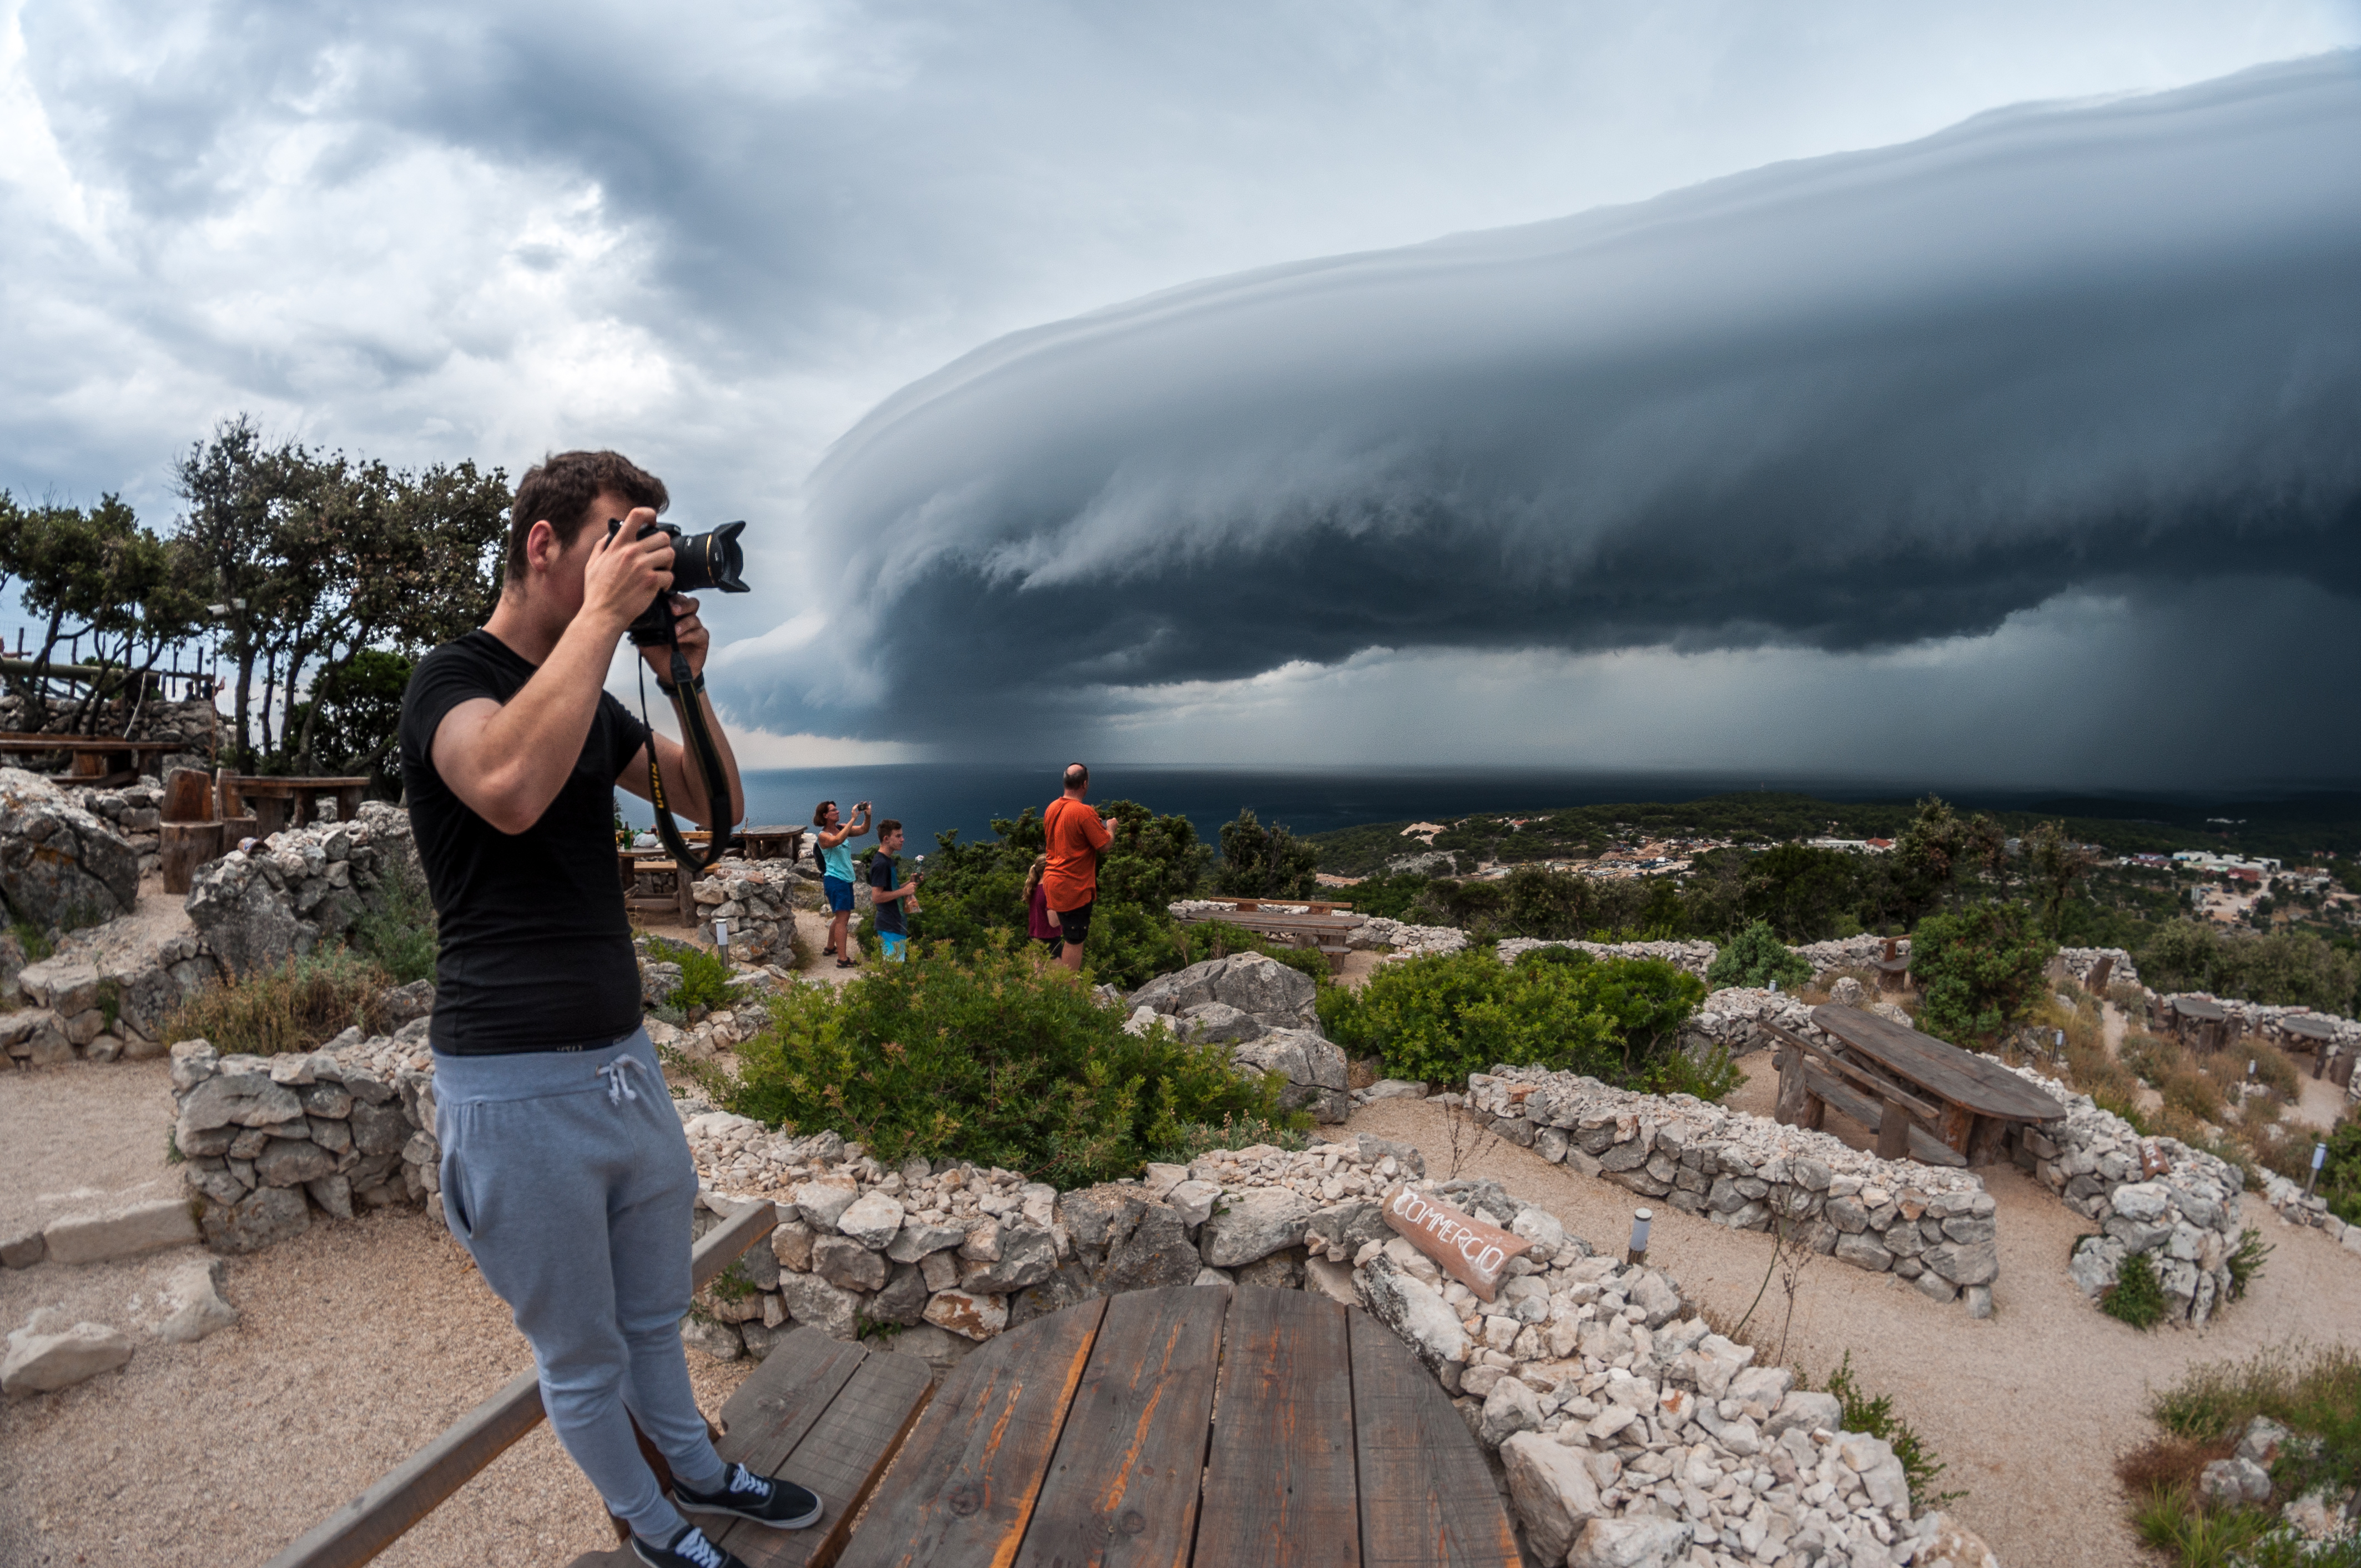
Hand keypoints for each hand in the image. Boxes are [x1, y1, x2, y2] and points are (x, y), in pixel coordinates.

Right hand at [586, 510, 673, 633]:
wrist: (602, 615)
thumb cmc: (597, 593)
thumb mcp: (592, 565)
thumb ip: (601, 547)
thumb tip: (609, 535)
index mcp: (617, 545)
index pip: (636, 515)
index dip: (650, 514)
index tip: (653, 522)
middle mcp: (631, 552)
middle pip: (662, 537)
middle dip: (664, 546)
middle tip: (659, 558)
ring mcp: (642, 566)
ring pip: (670, 554)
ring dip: (668, 564)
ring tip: (660, 572)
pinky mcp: (652, 582)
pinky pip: (670, 575)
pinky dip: (667, 583)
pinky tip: (659, 588)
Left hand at [638, 593, 707, 684]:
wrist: (669, 674)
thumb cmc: (659, 655)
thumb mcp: (645, 640)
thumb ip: (643, 628)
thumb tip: (632, 617)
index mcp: (672, 615)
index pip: (675, 599)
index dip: (671, 597)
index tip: (663, 600)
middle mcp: (685, 618)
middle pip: (690, 603)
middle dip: (681, 604)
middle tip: (673, 610)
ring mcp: (695, 628)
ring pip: (694, 618)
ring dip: (684, 623)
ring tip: (674, 631)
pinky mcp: (702, 639)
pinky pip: (699, 633)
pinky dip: (689, 635)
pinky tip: (679, 640)